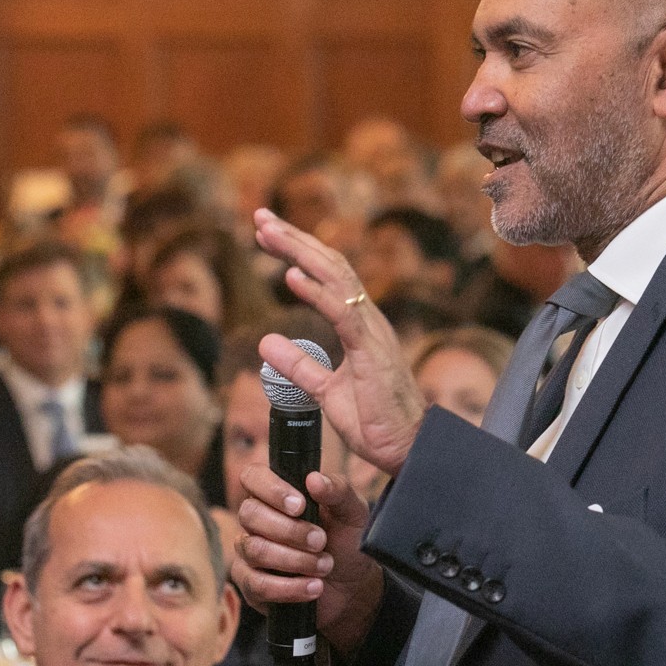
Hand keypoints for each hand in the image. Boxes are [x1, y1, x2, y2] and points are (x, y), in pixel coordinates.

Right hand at [231, 462, 384, 659]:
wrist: (352, 584)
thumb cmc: (347, 541)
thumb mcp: (352, 513)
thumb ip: (337, 491)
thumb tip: (314, 479)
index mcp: (276, 495)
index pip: (252, 477)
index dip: (271, 490)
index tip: (300, 506)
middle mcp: (256, 521)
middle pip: (250, 514)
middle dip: (290, 531)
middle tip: (321, 541)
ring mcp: (249, 552)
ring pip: (254, 550)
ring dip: (295, 560)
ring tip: (324, 565)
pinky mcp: (251, 585)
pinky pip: (257, 584)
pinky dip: (290, 588)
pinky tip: (313, 587)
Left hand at [251, 208, 423, 475]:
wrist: (406, 448)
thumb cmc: (375, 422)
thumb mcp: (325, 391)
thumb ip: (299, 366)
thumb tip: (267, 342)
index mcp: (359, 326)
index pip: (327, 277)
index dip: (297, 252)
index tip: (266, 234)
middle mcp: (368, 320)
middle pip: (329, 266)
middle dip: (293, 239)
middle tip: (260, 217)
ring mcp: (372, 332)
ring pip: (336, 278)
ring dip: (300, 252)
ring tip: (269, 232)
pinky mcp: (372, 351)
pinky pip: (342, 314)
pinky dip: (317, 292)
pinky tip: (292, 276)